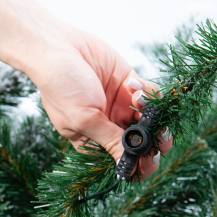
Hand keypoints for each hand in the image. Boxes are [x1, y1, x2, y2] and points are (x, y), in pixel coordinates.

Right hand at [32, 25, 172, 180]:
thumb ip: (110, 141)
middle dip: (156, 141)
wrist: (56, 47)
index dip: (141, 164)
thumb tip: (128, 169)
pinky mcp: (128, 85)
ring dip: (154, 113)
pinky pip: (151, 95)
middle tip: (161, 133)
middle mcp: (110, 127)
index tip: (150, 157)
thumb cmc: (61, 87)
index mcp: (95, 142)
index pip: (124, 161)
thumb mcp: (85, 119)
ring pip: (152, 120)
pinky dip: (148, 91)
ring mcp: (121, 106)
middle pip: (143, 144)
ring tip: (138, 99)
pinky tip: (131, 83)